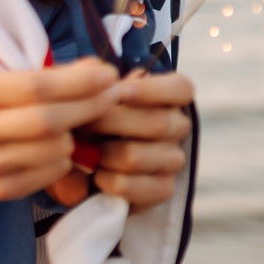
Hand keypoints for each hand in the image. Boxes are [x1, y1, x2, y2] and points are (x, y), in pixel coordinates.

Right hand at [0, 59, 120, 200]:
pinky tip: (63, 151)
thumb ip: (66, 73)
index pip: (36, 87)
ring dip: (79, 138)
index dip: (79, 82)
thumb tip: (101, 74)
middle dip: (89, 107)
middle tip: (113, 97)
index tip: (109, 76)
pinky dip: (66, 163)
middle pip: (46, 121)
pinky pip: (49, 177)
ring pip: (52, 150)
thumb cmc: (14, 97)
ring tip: (83, 125)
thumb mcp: (30, 75)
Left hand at [84, 70, 192, 212]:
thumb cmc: (90, 120)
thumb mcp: (89, 95)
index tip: (122, 92)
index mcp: (168, 97)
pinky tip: (98, 176)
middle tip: (83, 123)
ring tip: (86, 152)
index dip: (154, 90)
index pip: (181, 88)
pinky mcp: (163, 189)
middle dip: (112, 122)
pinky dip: (110, 181)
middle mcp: (177, 127)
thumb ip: (92, 80)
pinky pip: (136, 187)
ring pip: (137, 155)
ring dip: (105, 154)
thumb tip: (98, 74)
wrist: (83, 164)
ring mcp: (173, 160)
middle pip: (157, 123)